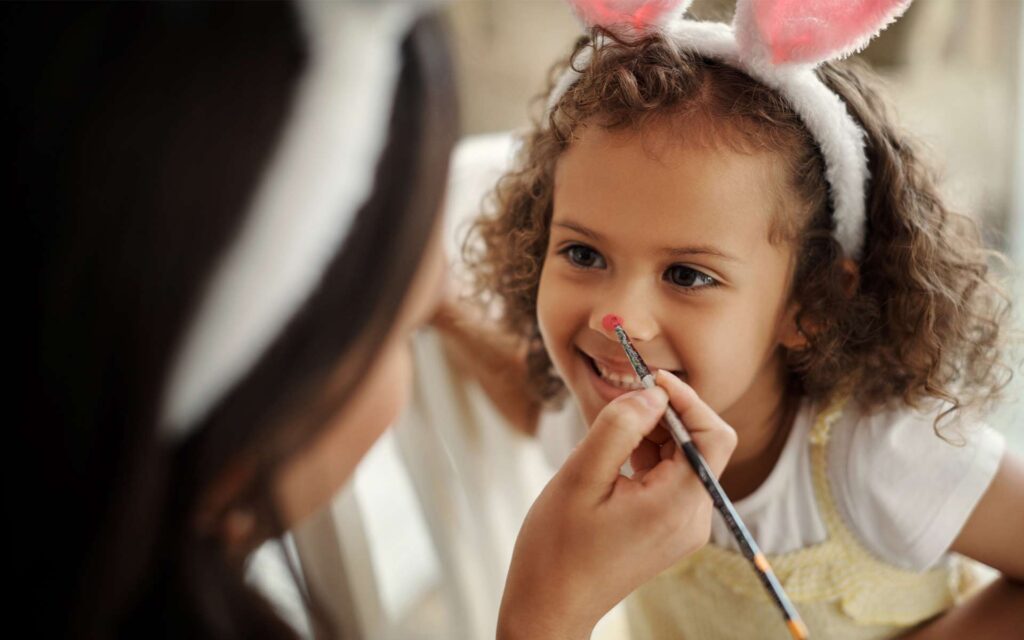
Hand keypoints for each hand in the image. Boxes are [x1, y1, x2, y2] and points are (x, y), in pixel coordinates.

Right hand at [497, 371, 736, 639]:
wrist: (550, 605)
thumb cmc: (557, 547)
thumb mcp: (580, 476)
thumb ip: (619, 427)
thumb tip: (651, 392)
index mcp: (677, 505)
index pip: (713, 436)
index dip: (687, 399)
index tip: (650, 379)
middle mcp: (693, 518)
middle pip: (700, 445)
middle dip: (664, 416)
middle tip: (617, 404)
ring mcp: (685, 528)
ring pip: (684, 460)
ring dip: (652, 436)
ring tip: (606, 439)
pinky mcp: (670, 531)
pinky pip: (671, 480)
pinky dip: (648, 458)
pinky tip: (612, 461)